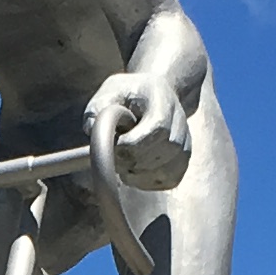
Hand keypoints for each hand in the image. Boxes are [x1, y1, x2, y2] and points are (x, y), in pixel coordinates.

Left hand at [88, 71, 191, 195]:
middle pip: (165, 151)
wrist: (152, 95)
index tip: (116, 144)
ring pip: (168, 169)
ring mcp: (184, 142)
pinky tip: (133, 172)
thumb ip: (97, 109)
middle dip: (134, 159)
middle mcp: (180, 121)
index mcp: (163, 100)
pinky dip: (148, 182)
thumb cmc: (127, 95)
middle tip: (116, 156)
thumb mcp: (109, 92)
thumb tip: (91, 130)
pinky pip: (169, 180)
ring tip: (123, 163)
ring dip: (140, 174)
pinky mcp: (182, 161)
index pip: (158, 128)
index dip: (134, 143)